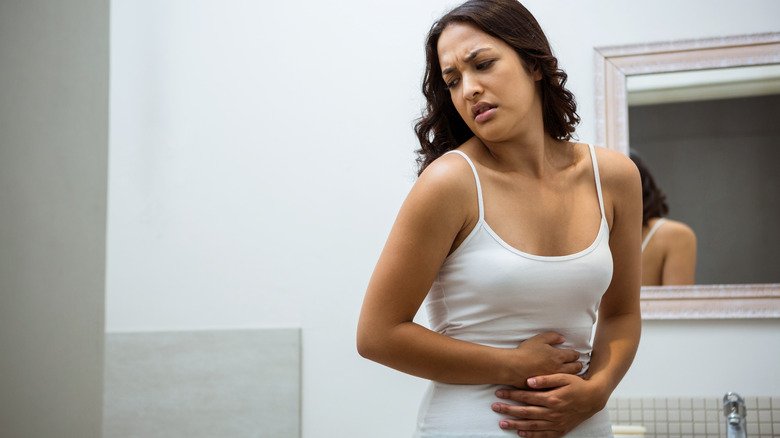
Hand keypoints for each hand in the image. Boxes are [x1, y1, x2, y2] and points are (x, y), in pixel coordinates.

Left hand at [490, 374, 606, 436]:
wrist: (593, 399)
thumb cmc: (577, 385)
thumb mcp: (564, 377)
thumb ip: (546, 379)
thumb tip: (529, 381)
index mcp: (552, 398)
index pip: (527, 397)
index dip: (512, 394)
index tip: (499, 392)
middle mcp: (553, 413)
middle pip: (526, 412)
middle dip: (509, 410)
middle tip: (495, 407)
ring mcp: (556, 423)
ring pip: (532, 425)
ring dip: (515, 424)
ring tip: (502, 423)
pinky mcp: (560, 430)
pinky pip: (543, 435)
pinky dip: (531, 435)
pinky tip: (520, 433)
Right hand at [507, 332, 582, 387]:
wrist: (514, 367)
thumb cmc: (525, 352)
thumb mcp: (539, 339)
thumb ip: (552, 337)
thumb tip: (562, 339)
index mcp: (558, 356)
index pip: (574, 355)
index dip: (575, 354)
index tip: (575, 354)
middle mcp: (559, 369)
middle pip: (575, 368)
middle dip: (578, 365)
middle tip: (578, 364)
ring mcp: (554, 379)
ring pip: (570, 378)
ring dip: (573, 375)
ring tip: (572, 373)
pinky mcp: (548, 387)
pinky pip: (560, 385)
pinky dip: (562, 383)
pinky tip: (561, 382)